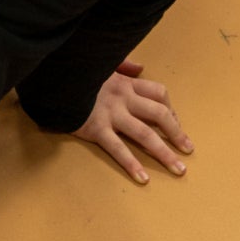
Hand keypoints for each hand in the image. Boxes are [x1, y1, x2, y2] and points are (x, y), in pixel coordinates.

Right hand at [74, 60, 193, 184]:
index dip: (171, 109)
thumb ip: (121, 63)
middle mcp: (123, 98)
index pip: (158, 94)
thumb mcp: (100, 62)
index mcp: (125, 82)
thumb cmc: (75, 71)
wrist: (51, 77)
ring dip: (165, 153)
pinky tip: (143, 178)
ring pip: (145, 134)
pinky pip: (118, 148)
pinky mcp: (96, 128)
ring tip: (179, 169)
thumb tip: (139, 66)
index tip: (175, 123)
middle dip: (177, 133)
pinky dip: (132, 164)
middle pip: (159, 114)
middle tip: (188, 150)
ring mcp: (111, 114)